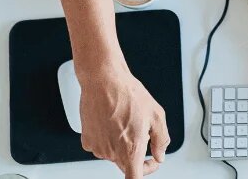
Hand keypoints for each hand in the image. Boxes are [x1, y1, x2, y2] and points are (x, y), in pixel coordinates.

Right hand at [78, 60, 167, 176]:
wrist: (103, 79)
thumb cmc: (128, 94)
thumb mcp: (156, 115)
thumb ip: (161, 140)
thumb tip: (160, 155)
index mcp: (131, 150)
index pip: (135, 178)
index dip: (147, 172)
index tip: (151, 163)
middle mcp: (112, 153)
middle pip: (126, 165)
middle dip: (136, 153)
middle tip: (142, 132)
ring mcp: (98, 147)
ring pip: (113, 154)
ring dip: (120, 144)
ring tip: (124, 120)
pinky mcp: (87, 140)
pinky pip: (100, 146)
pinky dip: (107, 138)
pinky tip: (111, 121)